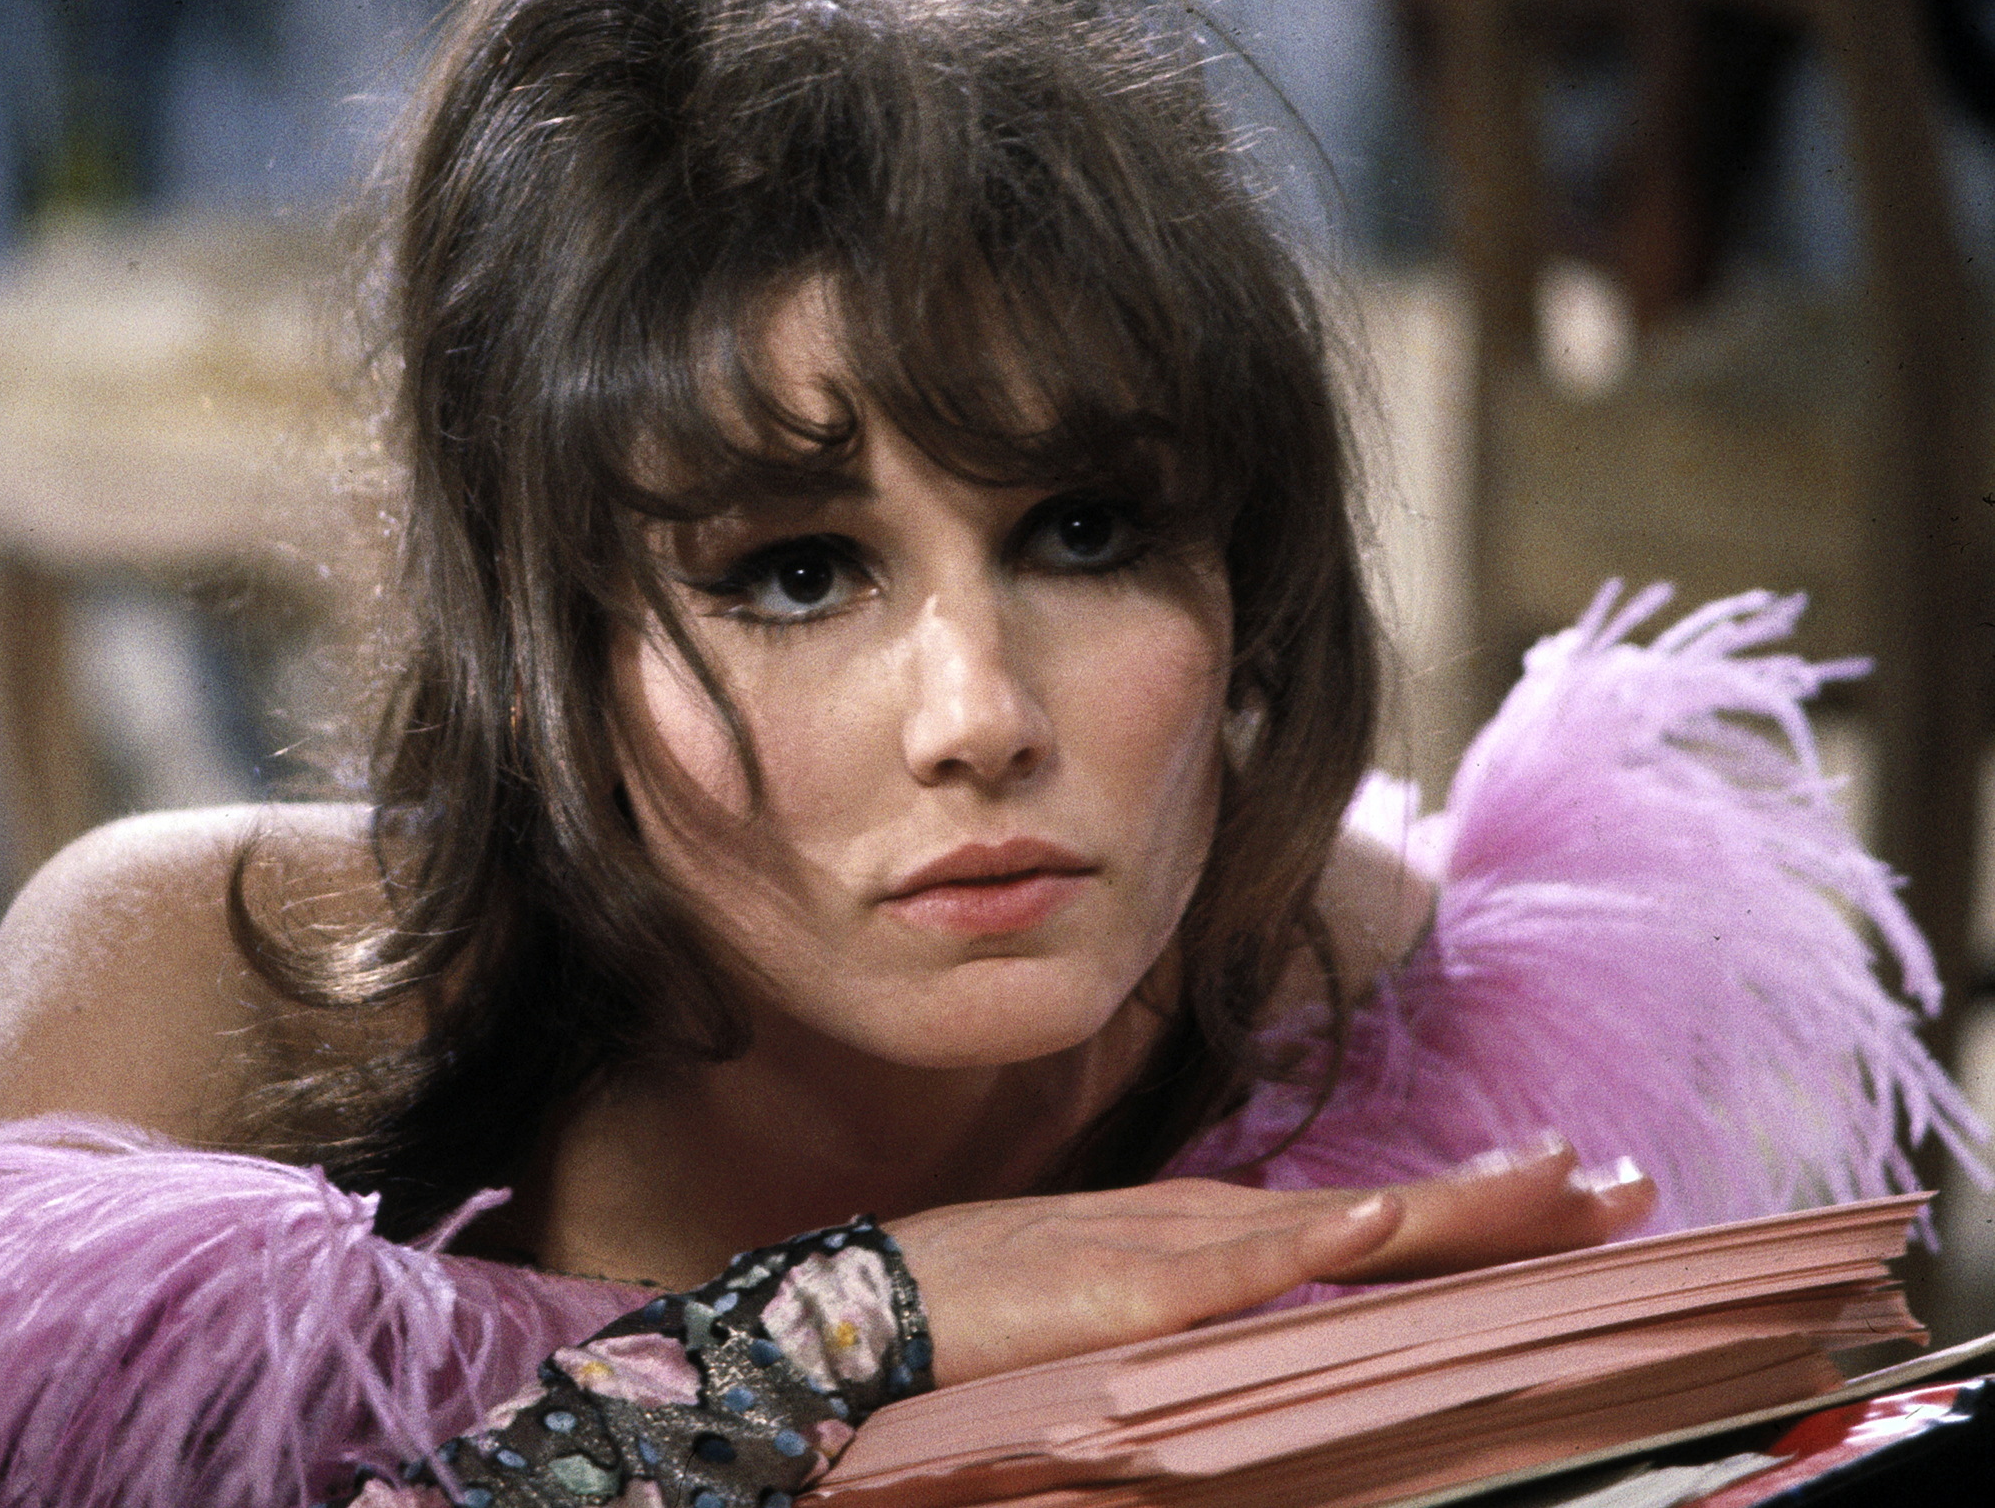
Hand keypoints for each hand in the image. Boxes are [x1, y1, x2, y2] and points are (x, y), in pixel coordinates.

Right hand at [885, 1136, 1654, 1386]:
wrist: (867, 1301)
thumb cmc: (982, 1311)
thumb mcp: (1113, 1310)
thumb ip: (1200, 1309)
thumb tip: (1286, 1321)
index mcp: (1216, 1239)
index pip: (1376, 1222)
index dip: (1482, 1209)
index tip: (1583, 1189)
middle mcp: (1215, 1227)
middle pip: (1392, 1213)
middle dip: (1519, 1201)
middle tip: (1636, 1182)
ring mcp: (1173, 1250)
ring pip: (1341, 1222)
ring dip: (1454, 1205)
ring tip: (1560, 1182)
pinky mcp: (1125, 1285)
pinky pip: (1232, 1264)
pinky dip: (1311, 1242)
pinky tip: (1378, 1224)